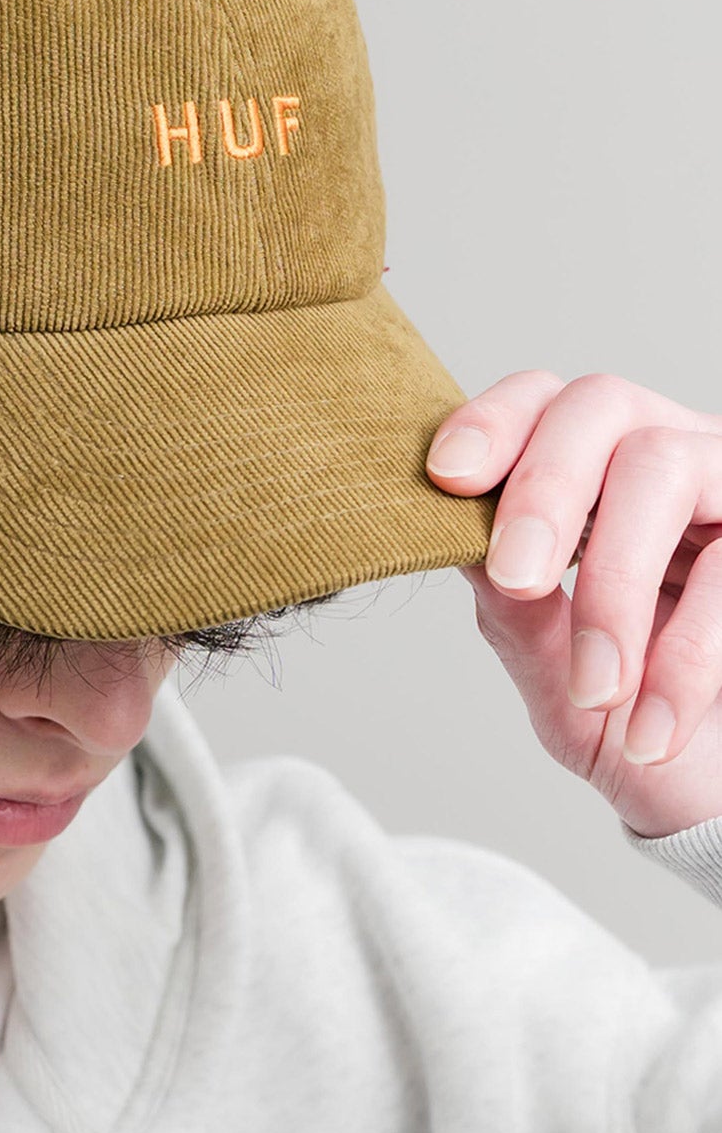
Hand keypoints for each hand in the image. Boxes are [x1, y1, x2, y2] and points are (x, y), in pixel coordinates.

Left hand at [426, 372, 721, 838]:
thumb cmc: (635, 725)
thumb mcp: (559, 684)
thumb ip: (515, 616)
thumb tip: (460, 545)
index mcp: (596, 481)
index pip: (543, 402)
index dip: (493, 421)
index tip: (448, 477)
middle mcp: (671, 463)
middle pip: (600, 404)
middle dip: (544, 488)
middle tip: (517, 580)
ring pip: (663, 464)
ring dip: (614, 583)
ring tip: (598, 691)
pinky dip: (684, 659)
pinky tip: (652, 730)